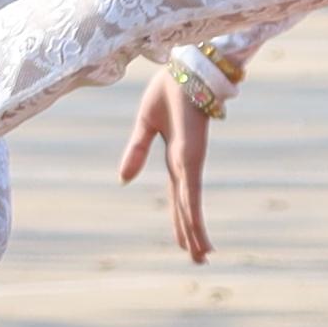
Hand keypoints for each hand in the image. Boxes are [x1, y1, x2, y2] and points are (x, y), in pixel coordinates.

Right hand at [116, 59, 222, 263]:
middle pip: (187, 208)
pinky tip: (196, 231)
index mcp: (176, 157)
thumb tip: (123, 180)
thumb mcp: (144, 123)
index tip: (184, 241)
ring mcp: (190, 162)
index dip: (181, 219)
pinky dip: (192, 212)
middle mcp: (185, 164)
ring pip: (192, 206)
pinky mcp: (192, 157)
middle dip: (192, 234)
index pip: (179, 197)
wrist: (186, 66)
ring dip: (196, 232)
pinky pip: (190, 190)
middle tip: (200, 260)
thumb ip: (136, 151)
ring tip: (204, 257)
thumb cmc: (170, 87)